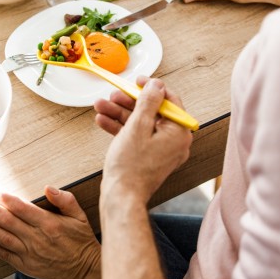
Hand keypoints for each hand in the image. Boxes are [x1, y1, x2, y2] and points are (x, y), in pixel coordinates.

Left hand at [0, 187, 101, 278]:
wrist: (85, 270)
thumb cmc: (81, 240)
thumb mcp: (80, 216)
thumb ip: (65, 200)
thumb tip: (48, 188)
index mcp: (49, 223)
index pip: (20, 207)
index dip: (3, 196)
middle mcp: (36, 238)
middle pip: (6, 220)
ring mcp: (29, 254)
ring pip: (1, 237)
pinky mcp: (25, 266)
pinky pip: (4, 254)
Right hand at [94, 78, 191, 205]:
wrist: (121, 197)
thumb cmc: (131, 166)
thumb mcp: (138, 126)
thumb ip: (148, 102)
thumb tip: (157, 85)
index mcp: (179, 132)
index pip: (169, 101)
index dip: (151, 88)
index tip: (137, 81)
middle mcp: (174, 141)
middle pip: (152, 112)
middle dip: (129, 102)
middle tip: (113, 95)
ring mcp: (161, 151)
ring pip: (141, 124)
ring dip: (120, 114)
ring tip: (101, 107)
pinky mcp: (149, 157)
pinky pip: (136, 137)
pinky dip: (121, 129)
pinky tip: (103, 121)